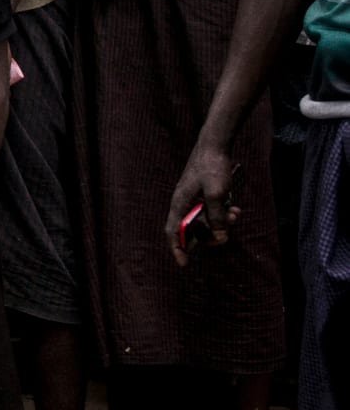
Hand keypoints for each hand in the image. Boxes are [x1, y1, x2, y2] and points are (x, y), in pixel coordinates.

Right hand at [166, 139, 237, 265]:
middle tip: (223, 238)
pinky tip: (234, 208)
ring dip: (220, 222)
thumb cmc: (212, 168)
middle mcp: (184, 202)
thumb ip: (217, 218)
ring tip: (234, 215)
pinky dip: (222, 213)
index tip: (183, 264)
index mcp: (180, 203)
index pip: (173, 231)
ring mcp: (193, 197)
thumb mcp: (217, 195)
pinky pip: (210, 209)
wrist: (214, 145)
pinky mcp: (202, 192)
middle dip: (209, 235)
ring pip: (204, 219)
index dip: (177, 249)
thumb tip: (220, 238)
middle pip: (192, 228)